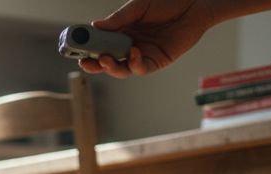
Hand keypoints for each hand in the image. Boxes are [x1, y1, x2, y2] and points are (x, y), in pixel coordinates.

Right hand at [78, 0, 217, 77]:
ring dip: (112, 67)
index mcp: (121, 30)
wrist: (195, 4)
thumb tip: (95, 26)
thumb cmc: (167, 1)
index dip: (87, 48)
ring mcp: (142, 54)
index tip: (75, 49)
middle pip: (107, 60)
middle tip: (85, 62)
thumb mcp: (138, 6)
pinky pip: (141, 68)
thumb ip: (119, 18)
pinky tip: (134, 53)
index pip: (100, 43)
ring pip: (121, 69)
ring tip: (107, 59)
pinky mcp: (157, 61)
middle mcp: (129, 44)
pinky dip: (135, 64)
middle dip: (95, 64)